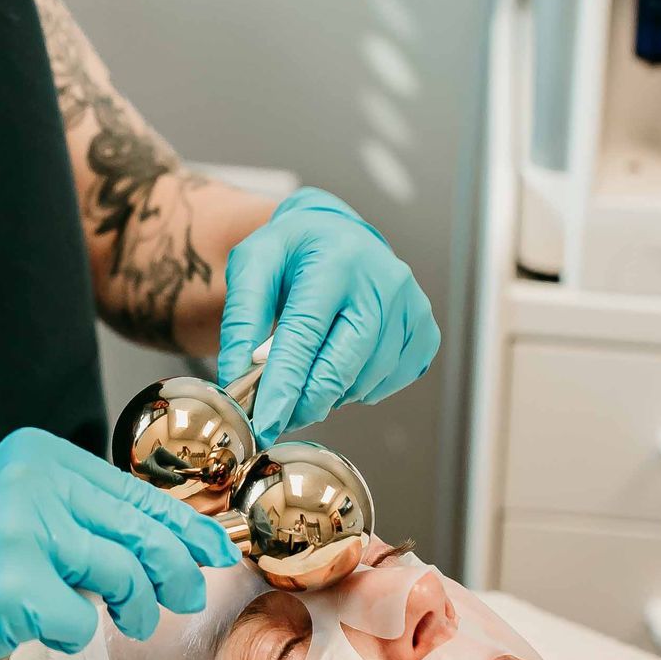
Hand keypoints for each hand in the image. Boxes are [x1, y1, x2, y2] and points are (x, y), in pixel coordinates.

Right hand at [0, 429, 237, 659]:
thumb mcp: (23, 515)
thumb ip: (85, 517)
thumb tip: (175, 543)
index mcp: (39, 456)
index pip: (133, 491)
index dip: (184, 526)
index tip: (216, 552)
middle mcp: (32, 481)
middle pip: (140, 531)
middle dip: (176, 573)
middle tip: (185, 599)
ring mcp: (21, 530)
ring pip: (123, 575)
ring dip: (135, 610)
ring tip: (127, 622)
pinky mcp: (12, 584)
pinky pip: (82, 621)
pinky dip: (73, 635)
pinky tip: (46, 630)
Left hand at [217, 187, 438, 441]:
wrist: (341, 234)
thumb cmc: (294, 252)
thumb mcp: (253, 265)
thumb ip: (241, 319)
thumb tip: (235, 378)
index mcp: (336, 260)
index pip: (306, 335)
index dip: (283, 386)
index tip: (264, 425)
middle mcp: (383, 282)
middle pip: (341, 366)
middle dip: (304, 403)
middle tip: (276, 415)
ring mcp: (411, 308)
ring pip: (362, 382)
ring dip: (327, 393)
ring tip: (307, 369)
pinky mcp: (425, 332)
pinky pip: (385, 385)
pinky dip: (356, 387)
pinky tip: (340, 360)